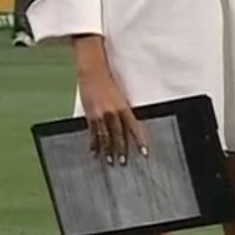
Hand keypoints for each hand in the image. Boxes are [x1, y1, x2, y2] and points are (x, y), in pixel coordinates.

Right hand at [76, 38, 146, 163]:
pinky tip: (94, 153)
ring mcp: (100, 114)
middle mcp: (113, 112)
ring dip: (108, 150)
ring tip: (110, 161)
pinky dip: (93, 144)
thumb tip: (126, 128)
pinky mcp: (90, 115)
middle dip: (121, 149)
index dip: (139, 141)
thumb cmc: (107, 83)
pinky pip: (93, 133)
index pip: (134, 127)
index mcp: (123, 107)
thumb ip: (122, 112)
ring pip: (105, 136)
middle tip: (123, 162)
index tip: (144, 153)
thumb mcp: (119, 98)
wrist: (92, 72)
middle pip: (119, 134)